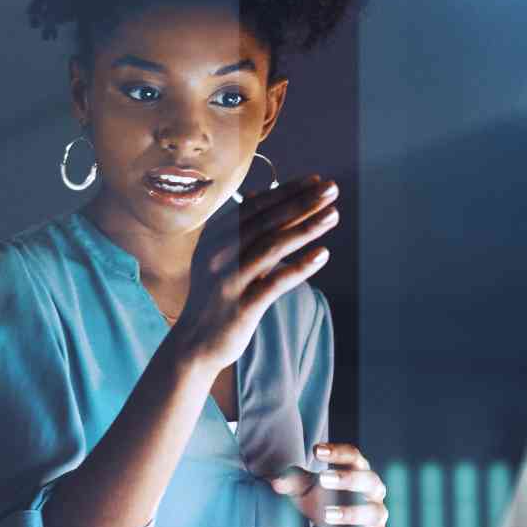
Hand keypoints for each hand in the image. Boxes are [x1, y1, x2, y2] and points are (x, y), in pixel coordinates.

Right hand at [170, 174, 337, 373]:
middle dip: (301, 202)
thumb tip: (260, 195)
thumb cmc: (213, 298)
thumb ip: (241, 229)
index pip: (254, 207)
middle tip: (331, 189)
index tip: (315, 180)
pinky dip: (300, 267)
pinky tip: (323, 254)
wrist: (193, 345)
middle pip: (265, 222)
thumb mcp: (220, 259)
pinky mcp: (241, 306)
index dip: (286, 192)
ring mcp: (228, 280)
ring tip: (333, 215)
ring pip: (272, 247)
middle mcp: (217, 255)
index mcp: (213, 239)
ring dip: (306, 228)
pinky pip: (275, 282)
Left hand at [272, 442, 388, 526]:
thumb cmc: (319, 498)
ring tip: (326, 515)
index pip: (352, 456)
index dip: (337, 452)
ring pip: (373, 512)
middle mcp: (372, 491)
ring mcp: (377, 514)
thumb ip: (291, 482)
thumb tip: (276, 482)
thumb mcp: (302, 489)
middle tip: (323, 479)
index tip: (316, 450)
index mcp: (356, 470)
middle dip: (347, 479)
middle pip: (368, 480)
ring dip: (351, 512)